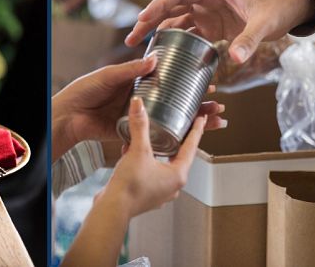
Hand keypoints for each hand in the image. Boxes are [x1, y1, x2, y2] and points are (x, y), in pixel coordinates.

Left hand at [52, 57, 224, 160]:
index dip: (189, 80)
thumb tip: (154, 59)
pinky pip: (159, 134)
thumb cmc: (83, 91)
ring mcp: (140, 117)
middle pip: (177, 101)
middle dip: (199, 103)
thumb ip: (130, 70)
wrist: (67, 117)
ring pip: (173, 118)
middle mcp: (143, 100)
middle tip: (219, 103)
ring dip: (195, 120)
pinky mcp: (135, 133)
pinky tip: (193, 136)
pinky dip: (177, 136)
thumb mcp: (108, 76)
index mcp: (137, 81)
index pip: (170, 79)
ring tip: (216, 120)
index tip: (209, 79)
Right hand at [99, 97, 208, 217]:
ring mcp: (160, 192)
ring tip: (154, 139)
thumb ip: (139, 126)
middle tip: (180, 126)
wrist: (112, 208)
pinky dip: (146, 163)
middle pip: (179, 157)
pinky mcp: (147, 195)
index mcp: (178, 175)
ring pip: (164, 166)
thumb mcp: (137, 151)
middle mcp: (172, 186)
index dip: (196, 130)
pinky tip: (133, 154)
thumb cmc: (130, 186)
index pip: (192, 147)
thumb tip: (139, 105)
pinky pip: (151, 174)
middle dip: (178, 141)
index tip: (201, 119)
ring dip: (159, 153)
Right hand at [125, 0, 314, 63]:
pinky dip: (176, 45)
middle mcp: (206, 3)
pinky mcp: (213, 29)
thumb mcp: (265, 23)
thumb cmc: (278, 7)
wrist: (291, 7)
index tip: (142, 18)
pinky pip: (190, 36)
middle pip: (170, 11)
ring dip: (159, 36)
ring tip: (143, 53)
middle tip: (130, 41)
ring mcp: (208, 16)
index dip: (158, 6)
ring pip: (176, 24)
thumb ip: (249, 40)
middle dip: (149, 23)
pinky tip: (166, 59)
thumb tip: (235, 59)